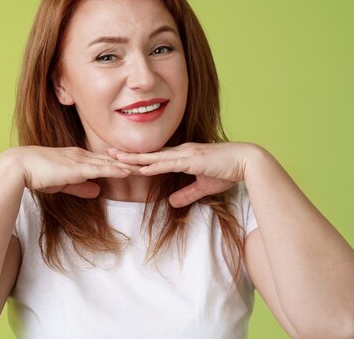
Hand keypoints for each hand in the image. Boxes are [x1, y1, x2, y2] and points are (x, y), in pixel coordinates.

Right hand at [7, 146, 136, 198]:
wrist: (19, 167)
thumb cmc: (36, 175)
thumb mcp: (62, 183)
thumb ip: (80, 187)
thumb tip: (98, 191)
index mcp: (78, 158)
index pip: (105, 160)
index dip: (122, 162)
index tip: (137, 163)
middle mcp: (82, 155)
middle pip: (112, 159)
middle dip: (132, 161)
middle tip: (150, 161)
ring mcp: (80, 160)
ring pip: (110, 162)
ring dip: (129, 165)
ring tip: (146, 166)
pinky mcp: (76, 167)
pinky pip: (100, 168)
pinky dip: (115, 169)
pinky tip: (127, 171)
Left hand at [109, 142, 253, 206]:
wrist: (245, 162)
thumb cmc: (227, 171)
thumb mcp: (203, 186)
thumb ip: (186, 193)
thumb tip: (170, 202)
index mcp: (182, 156)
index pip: (155, 157)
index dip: (137, 157)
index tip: (120, 157)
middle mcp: (181, 152)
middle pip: (149, 154)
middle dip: (129, 153)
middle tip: (108, 152)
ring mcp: (186, 154)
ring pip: (155, 156)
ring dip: (136, 157)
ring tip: (117, 157)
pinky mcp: (192, 160)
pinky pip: (169, 163)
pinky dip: (154, 165)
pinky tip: (141, 167)